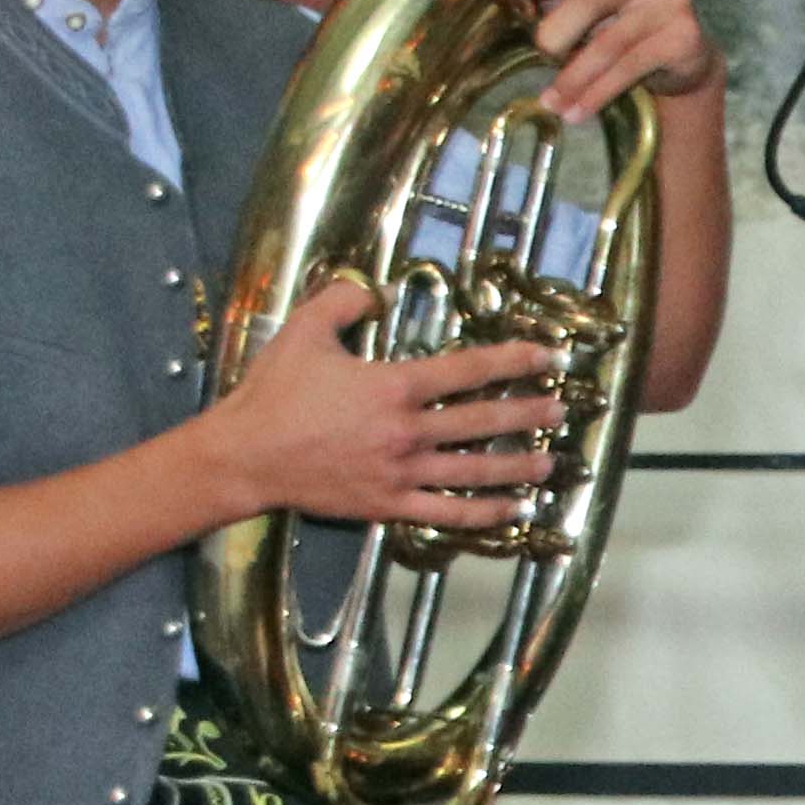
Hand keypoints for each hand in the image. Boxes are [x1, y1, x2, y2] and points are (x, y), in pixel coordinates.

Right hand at [205, 278, 565, 529]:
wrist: (244, 457)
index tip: (547, 357)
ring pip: (473, 471)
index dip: (514, 360)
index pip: (469, 370)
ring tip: (549, 462)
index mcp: (394, 386)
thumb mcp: (305, 331)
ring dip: (516, 466)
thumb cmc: (273, 394)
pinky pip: (447, 514)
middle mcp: (406, 431)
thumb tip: (376, 289)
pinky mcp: (388, 505)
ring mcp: (400, 472)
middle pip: (482, 421)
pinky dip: (485, 514)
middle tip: (560, 407)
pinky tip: (513, 510)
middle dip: (527, 413)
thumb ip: (343, 301)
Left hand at [505, 0, 719, 122]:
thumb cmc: (622, 17)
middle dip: (557, 33)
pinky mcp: (684, 37)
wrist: (684, 51)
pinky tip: (577, 112)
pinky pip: (630, 69)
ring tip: (551, 102)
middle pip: (590, 0)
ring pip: (608, 43)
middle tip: (540, 53)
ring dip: (574, 78)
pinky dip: (598, 94)